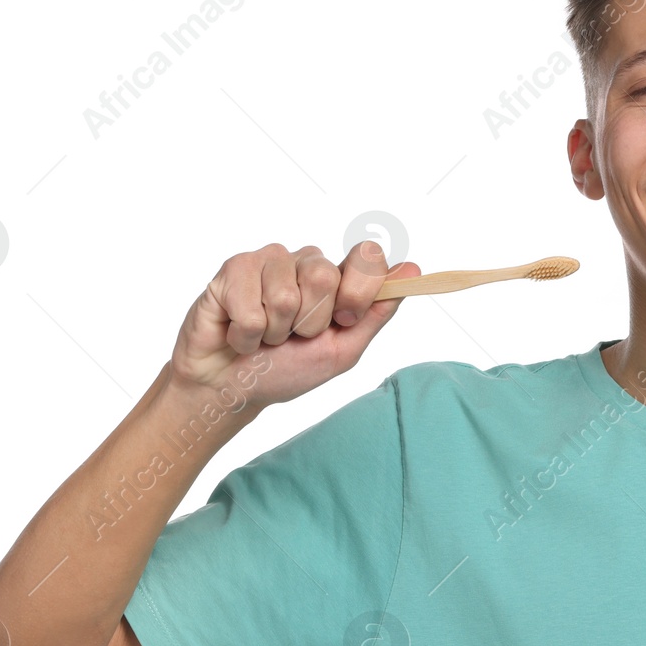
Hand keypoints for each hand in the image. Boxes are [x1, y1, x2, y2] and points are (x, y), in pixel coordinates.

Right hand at [169, 241, 419, 409]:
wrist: (231, 388)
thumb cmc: (285, 369)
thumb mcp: (342, 350)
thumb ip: (377, 312)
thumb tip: (413, 270)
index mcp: (337, 279)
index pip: (368, 257)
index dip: (358, 293)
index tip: (343, 319)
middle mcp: (306, 262)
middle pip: (325, 276)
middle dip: (309, 323)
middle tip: (292, 337)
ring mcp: (270, 261)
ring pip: (285, 294)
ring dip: (274, 332)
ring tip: (264, 337)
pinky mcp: (235, 268)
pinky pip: (251, 305)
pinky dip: (246, 334)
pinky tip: (239, 333)